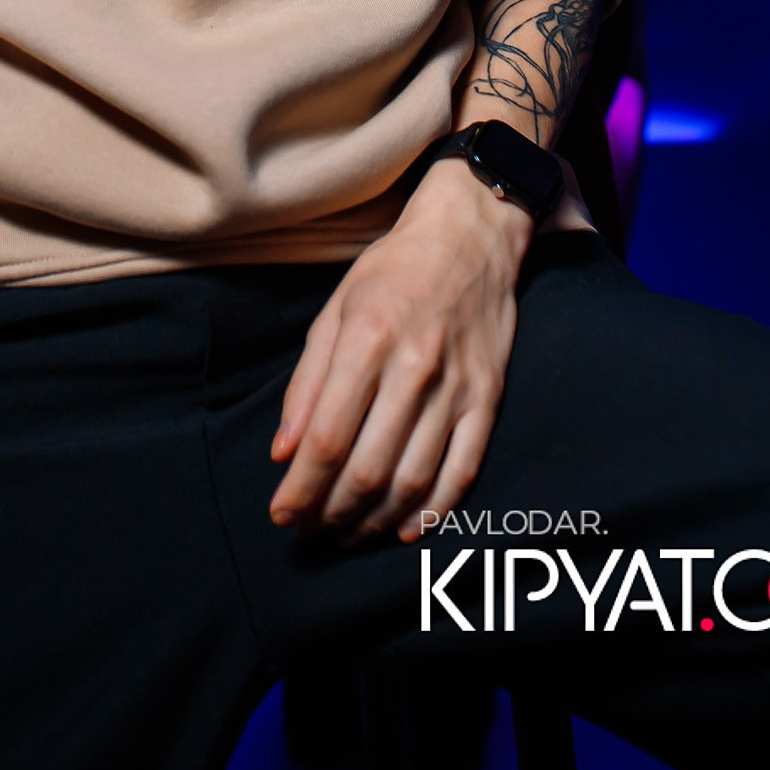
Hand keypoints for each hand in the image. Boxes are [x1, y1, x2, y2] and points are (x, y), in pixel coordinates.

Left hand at [268, 161, 535, 547]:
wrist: (470, 236)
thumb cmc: (392, 271)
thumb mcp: (335, 310)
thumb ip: (307, 382)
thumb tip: (283, 451)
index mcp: (367, 340)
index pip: (327, 438)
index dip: (301, 487)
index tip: (281, 513)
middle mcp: (414, 367)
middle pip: (367, 469)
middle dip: (331, 512)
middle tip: (311, 530)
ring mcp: (457, 386)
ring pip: (412, 479)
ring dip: (374, 521)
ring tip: (347, 534)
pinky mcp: (488, 397)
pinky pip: (463, 469)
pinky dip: (433, 510)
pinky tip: (404, 529)